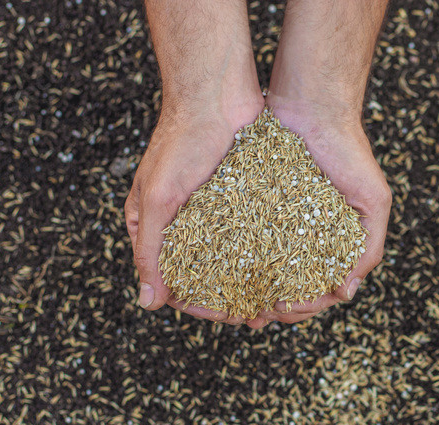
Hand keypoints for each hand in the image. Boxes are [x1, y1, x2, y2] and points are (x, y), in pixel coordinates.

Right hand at [124, 95, 264, 323]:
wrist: (215, 95)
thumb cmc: (179, 142)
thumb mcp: (158, 199)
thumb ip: (149, 251)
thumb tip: (149, 304)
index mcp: (157, 227)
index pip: (176, 281)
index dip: (201, 305)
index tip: (227, 316)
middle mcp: (187, 223)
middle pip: (211, 275)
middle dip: (235, 298)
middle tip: (262, 316)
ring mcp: (218, 212)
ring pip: (237, 259)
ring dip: (256, 282)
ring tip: (279, 299)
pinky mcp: (246, 199)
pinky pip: (258, 234)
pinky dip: (270, 255)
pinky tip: (290, 268)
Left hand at [241, 94, 391, 328]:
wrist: (315, 107)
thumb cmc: (351, 152)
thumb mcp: (375, 202)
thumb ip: (370, 247)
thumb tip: (347, 292)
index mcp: (332, 243)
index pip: (317, 289)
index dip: (301, 307)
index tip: (283, 309)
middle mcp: (302, 236)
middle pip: (284, 284)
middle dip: (268, 305)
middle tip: (251, 316)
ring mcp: (274, 221)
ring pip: (258, 266)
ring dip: (245, 289)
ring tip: (229, 302)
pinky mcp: (250, 203)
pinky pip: (237, 235)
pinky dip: (229, 256)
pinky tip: (217, 268)